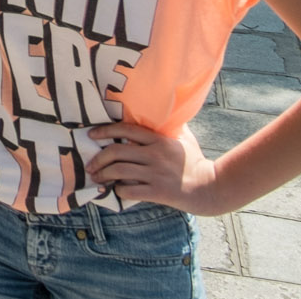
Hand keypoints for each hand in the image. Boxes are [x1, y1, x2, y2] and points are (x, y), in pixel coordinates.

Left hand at [86, 123, 224, 213]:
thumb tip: (163, 108)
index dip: (105, 131)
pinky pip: (129, 191)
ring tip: (96, 178)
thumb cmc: (194, 161)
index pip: (126, 130)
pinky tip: (116, 189)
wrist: (209, 188)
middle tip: (90, 165)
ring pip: (118, 171)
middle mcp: (156, 155)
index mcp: (159, 140)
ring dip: (103, 175)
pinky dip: (118, 190)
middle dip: (98, 159)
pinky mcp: (158, 192)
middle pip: (116, 152)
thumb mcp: (184, 139)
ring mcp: (156, 174)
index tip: (91, 134)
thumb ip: (170, 126)